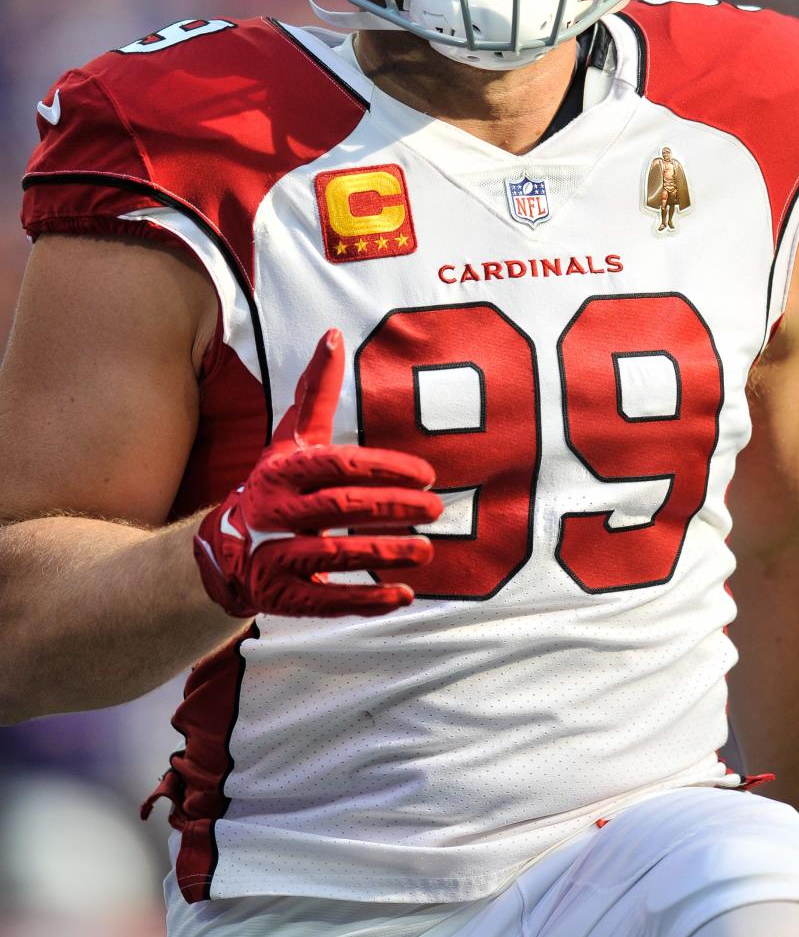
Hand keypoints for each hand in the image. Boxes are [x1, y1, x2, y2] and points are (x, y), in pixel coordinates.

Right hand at [194, 328, 438, 616]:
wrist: (223, 550)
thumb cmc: (273, 485)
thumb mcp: (290, 441)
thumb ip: (315, 393)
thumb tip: (333, 335)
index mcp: (282, 471)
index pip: (338, 465)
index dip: (384, 469)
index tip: (426, 475)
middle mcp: (275, 512)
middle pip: (340, 508)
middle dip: (392, 508)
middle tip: (436, 510)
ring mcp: (274, 556)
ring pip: (333, 555)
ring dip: (383, 553)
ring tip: (426, 550)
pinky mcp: (281, 596)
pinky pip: (326, 600)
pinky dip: (365, 601)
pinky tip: (403, 596)